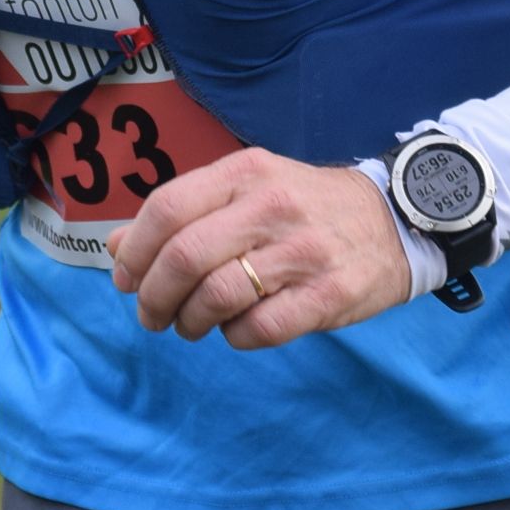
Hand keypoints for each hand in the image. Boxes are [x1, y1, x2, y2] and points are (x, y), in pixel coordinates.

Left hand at [108, 149, 411, 349]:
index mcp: (245, 172)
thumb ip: (182, 214)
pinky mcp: (329, 294)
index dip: (135, 251)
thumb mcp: (245, 190)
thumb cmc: (303, 207)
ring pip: (217, 296)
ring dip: (189, 322)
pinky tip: (235, 331)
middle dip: (154, 296)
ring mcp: (303, 251)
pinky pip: (260, 329)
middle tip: (150, 315)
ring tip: (189, 326)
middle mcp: (272, 206)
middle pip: (185, 256)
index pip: (167, 208)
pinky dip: (234, 338)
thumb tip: (115, 248)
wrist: (393, 219)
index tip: (125, 279)